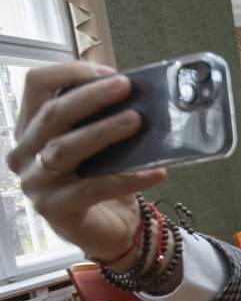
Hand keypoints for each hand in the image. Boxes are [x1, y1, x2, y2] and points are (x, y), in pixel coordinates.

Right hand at [6, 62, 166, 265]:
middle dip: (91, 97)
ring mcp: (35, 182)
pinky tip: (156, 171)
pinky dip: (128, 178)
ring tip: (135, 120)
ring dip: (102, 132)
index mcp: (31, 128)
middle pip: (52, 115)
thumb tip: (133, 92)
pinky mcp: (54, 209)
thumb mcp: (99, 142)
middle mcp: (25, 152)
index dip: (69, 73)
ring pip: (65, 149)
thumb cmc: (100, 178)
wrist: (108, 228)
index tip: (109, 72)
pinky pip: (93, 189)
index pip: (35, 85)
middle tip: (125, 86)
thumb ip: (104, 117)